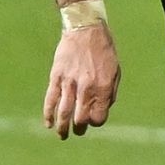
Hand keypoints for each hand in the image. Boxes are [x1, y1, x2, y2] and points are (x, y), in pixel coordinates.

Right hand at [43, 24, 120, 138]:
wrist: (85, 29)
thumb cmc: (104, 50)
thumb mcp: (116, 71)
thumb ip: (110, 92)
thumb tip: (103, 109)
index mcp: (103, 87)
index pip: (98, 116)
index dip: (96, 122)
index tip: (94, 120)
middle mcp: (86, 87)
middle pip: (80, 118)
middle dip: (80, 128)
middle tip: (78, 131)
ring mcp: (69, 83)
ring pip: (63, 112)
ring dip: (62, 128)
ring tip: (62, 135)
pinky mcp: (56, 77)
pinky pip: (50, 99)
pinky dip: (48, 114)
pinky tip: (48, 124)